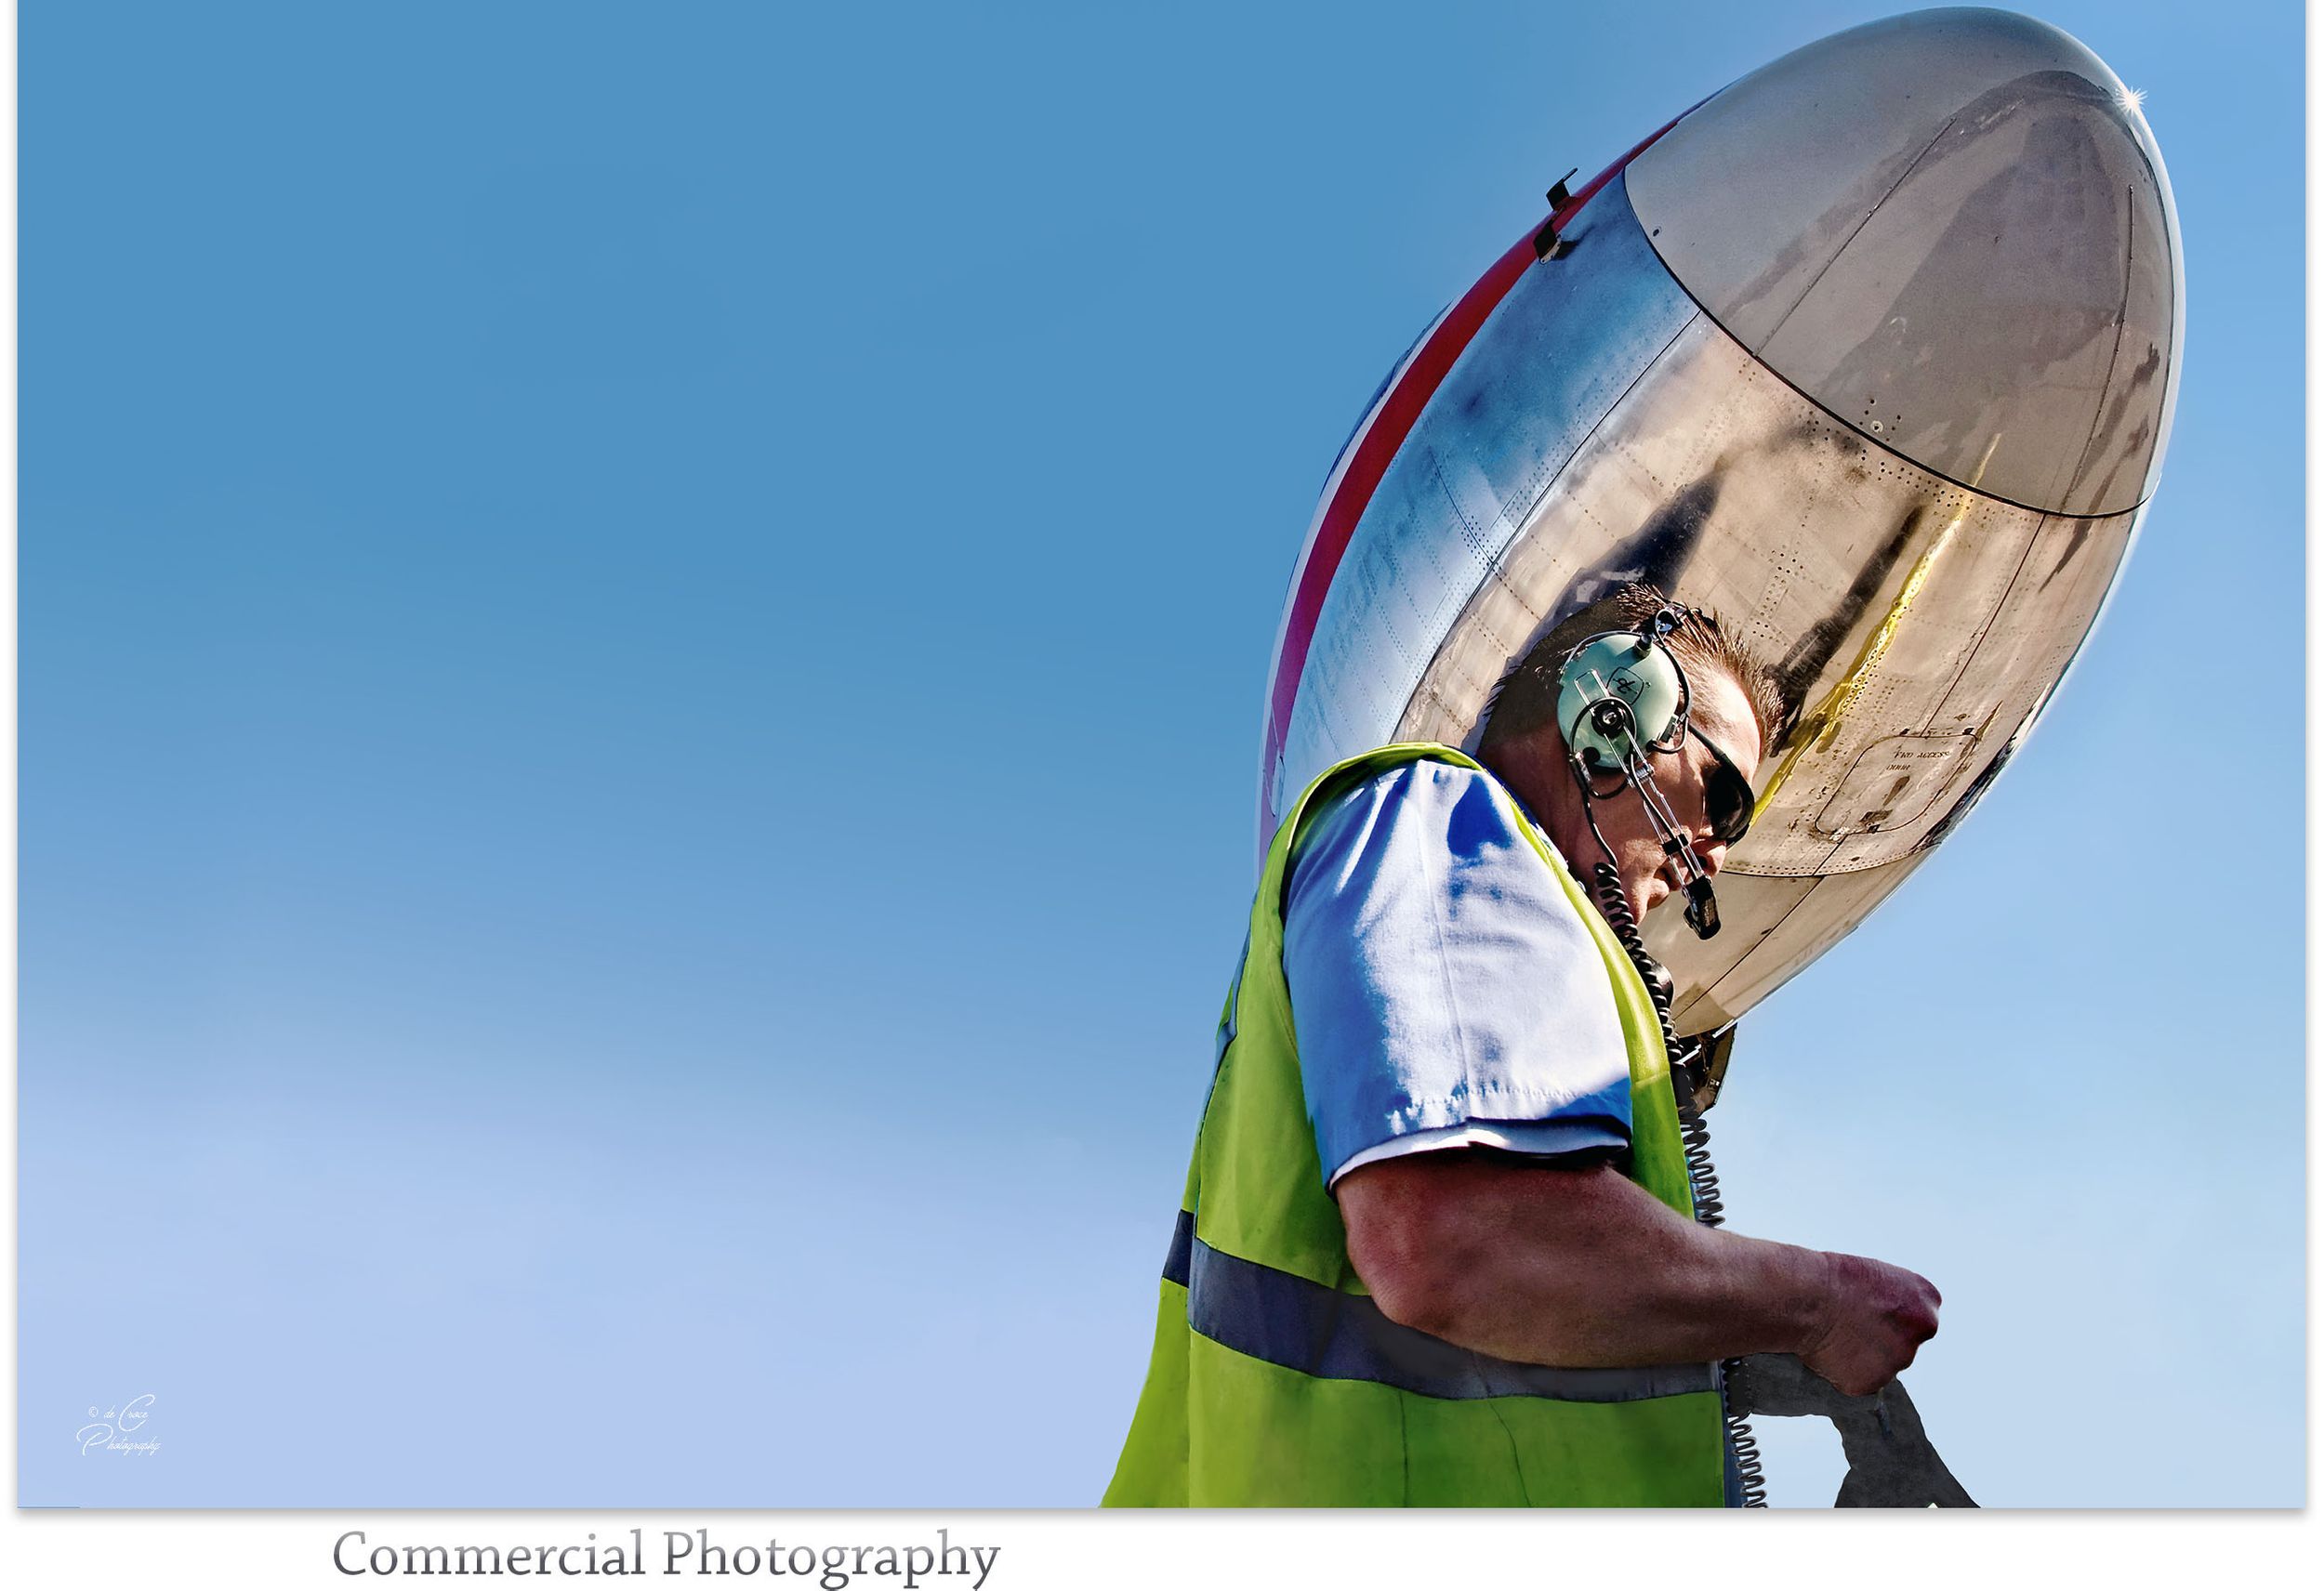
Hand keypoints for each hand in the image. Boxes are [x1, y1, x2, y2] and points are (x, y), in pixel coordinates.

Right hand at [1798, 1251, 1940, 1396]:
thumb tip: (1884, 1318)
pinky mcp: (1873, 1383)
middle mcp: (1921, 1334)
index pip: (1916, 1320)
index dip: (1889, 1317)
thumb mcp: (1878, 1275)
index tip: (1869, 1311)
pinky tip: (1827, 1351)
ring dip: (1862, 1357)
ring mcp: (1898, 1362)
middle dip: (1879, 1340)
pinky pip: (1858, 1381)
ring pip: (1881, 1366)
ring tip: (1834, 1336)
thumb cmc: (1834, 1277)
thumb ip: (1894, 1301)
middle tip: (1850, 1326)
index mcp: (1926, 1303)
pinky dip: (1843, 1371)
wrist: (1808, 1296)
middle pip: (1902, 1345)